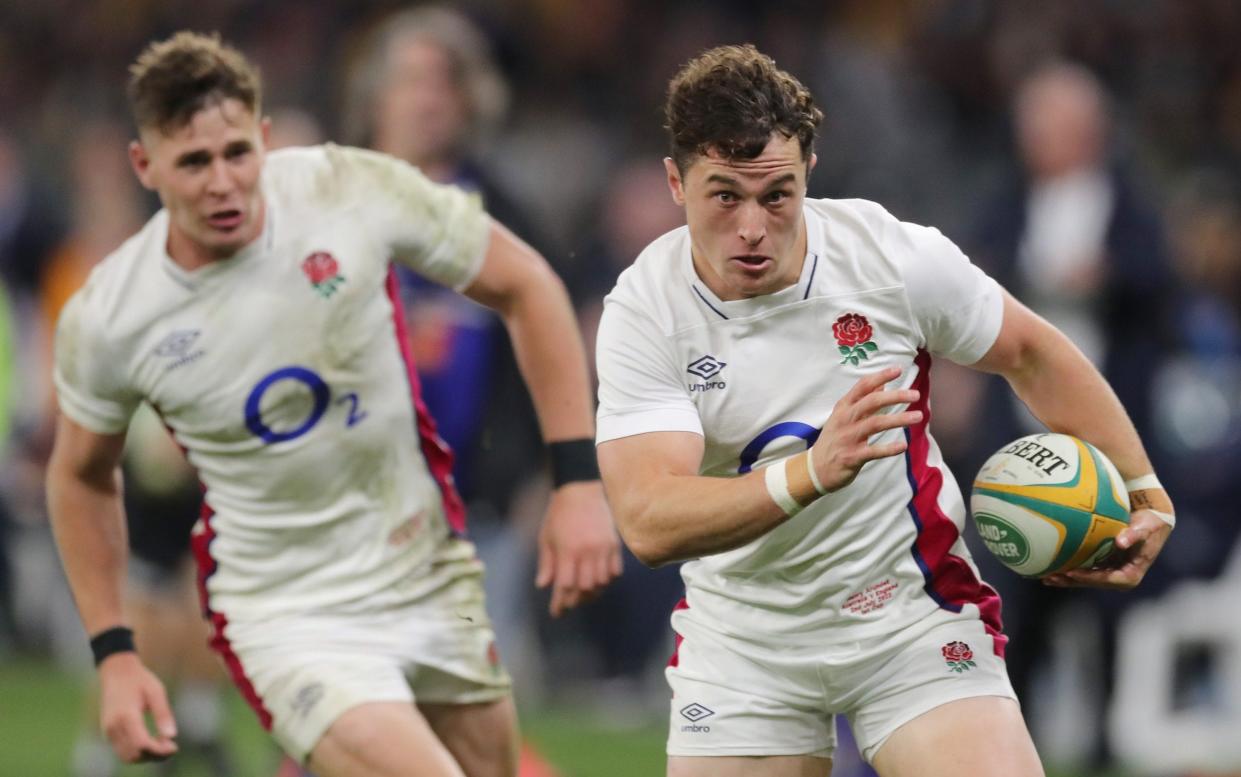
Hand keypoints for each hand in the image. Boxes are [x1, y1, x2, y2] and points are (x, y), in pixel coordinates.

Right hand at [98, 652, 177, 762]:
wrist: (116, 672)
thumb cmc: (140, 680)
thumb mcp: (156, 691)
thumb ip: (163, 714)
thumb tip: (172, 736)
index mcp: (126, 715)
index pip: (141, 744)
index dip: (159, 751)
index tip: (175, 747)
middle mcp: (113, 727)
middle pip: (134, 754)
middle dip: (154, 755)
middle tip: (171, 745)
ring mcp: (108, 731)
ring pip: (127, 756)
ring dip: (146, 756)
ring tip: (163, 743)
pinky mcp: (107, 733)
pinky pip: (122, 751)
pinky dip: (138, 752)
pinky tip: (153, 741)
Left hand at [535, 480, 622, 616]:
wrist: (584, 489)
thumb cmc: (560, 513)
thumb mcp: (546, 536)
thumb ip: (546, 562)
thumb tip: (543, 585)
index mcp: (567, 550)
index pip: (564, 585)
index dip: (560, 603)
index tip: (556, 613)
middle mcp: (587, 552)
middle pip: (584, 589)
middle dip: (576, 601)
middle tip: (569, 604)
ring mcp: (603, 549)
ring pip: (601, 583)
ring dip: (592, 593)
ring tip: (583, 595)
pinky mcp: (614, 545)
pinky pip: (615, 572)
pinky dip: (607, 581)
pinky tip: (598, 582)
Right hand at [811, 366, 921, 491]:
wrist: (816, 468)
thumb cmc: (834, 439)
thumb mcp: (843, 416)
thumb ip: (862, 400)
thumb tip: (882, 385)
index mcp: (843, 407)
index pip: (863, 386)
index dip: (880, 377)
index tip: (898, 370)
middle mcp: (845, 419)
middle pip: (872, 402)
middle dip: (895, 397)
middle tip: (915, 395)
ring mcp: (848, 438)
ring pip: (875, 424)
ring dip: (898, 419)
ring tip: (917, 417)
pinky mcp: (852, 457)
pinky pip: (874, 451)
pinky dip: (889, 449)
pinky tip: (903, 446)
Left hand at [1042, 509, 1172, 589]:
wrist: (1152, 520)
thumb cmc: (1149, 523)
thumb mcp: (1146, 528)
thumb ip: (1134, 535)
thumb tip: (1121, 542)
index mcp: (1131, 574)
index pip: (1107, 580)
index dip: (1089, 578)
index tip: (1072, 573)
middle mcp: (1120, 577)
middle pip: (1092, 582)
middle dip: (1071, 581)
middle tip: (1051, 577)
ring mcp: (1111, 572)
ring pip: (1086, 578)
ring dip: (1066, 579)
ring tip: (1045, 576)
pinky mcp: (1104, 565)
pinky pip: (1084, 569)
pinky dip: (1069, 569)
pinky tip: (1051, 566)